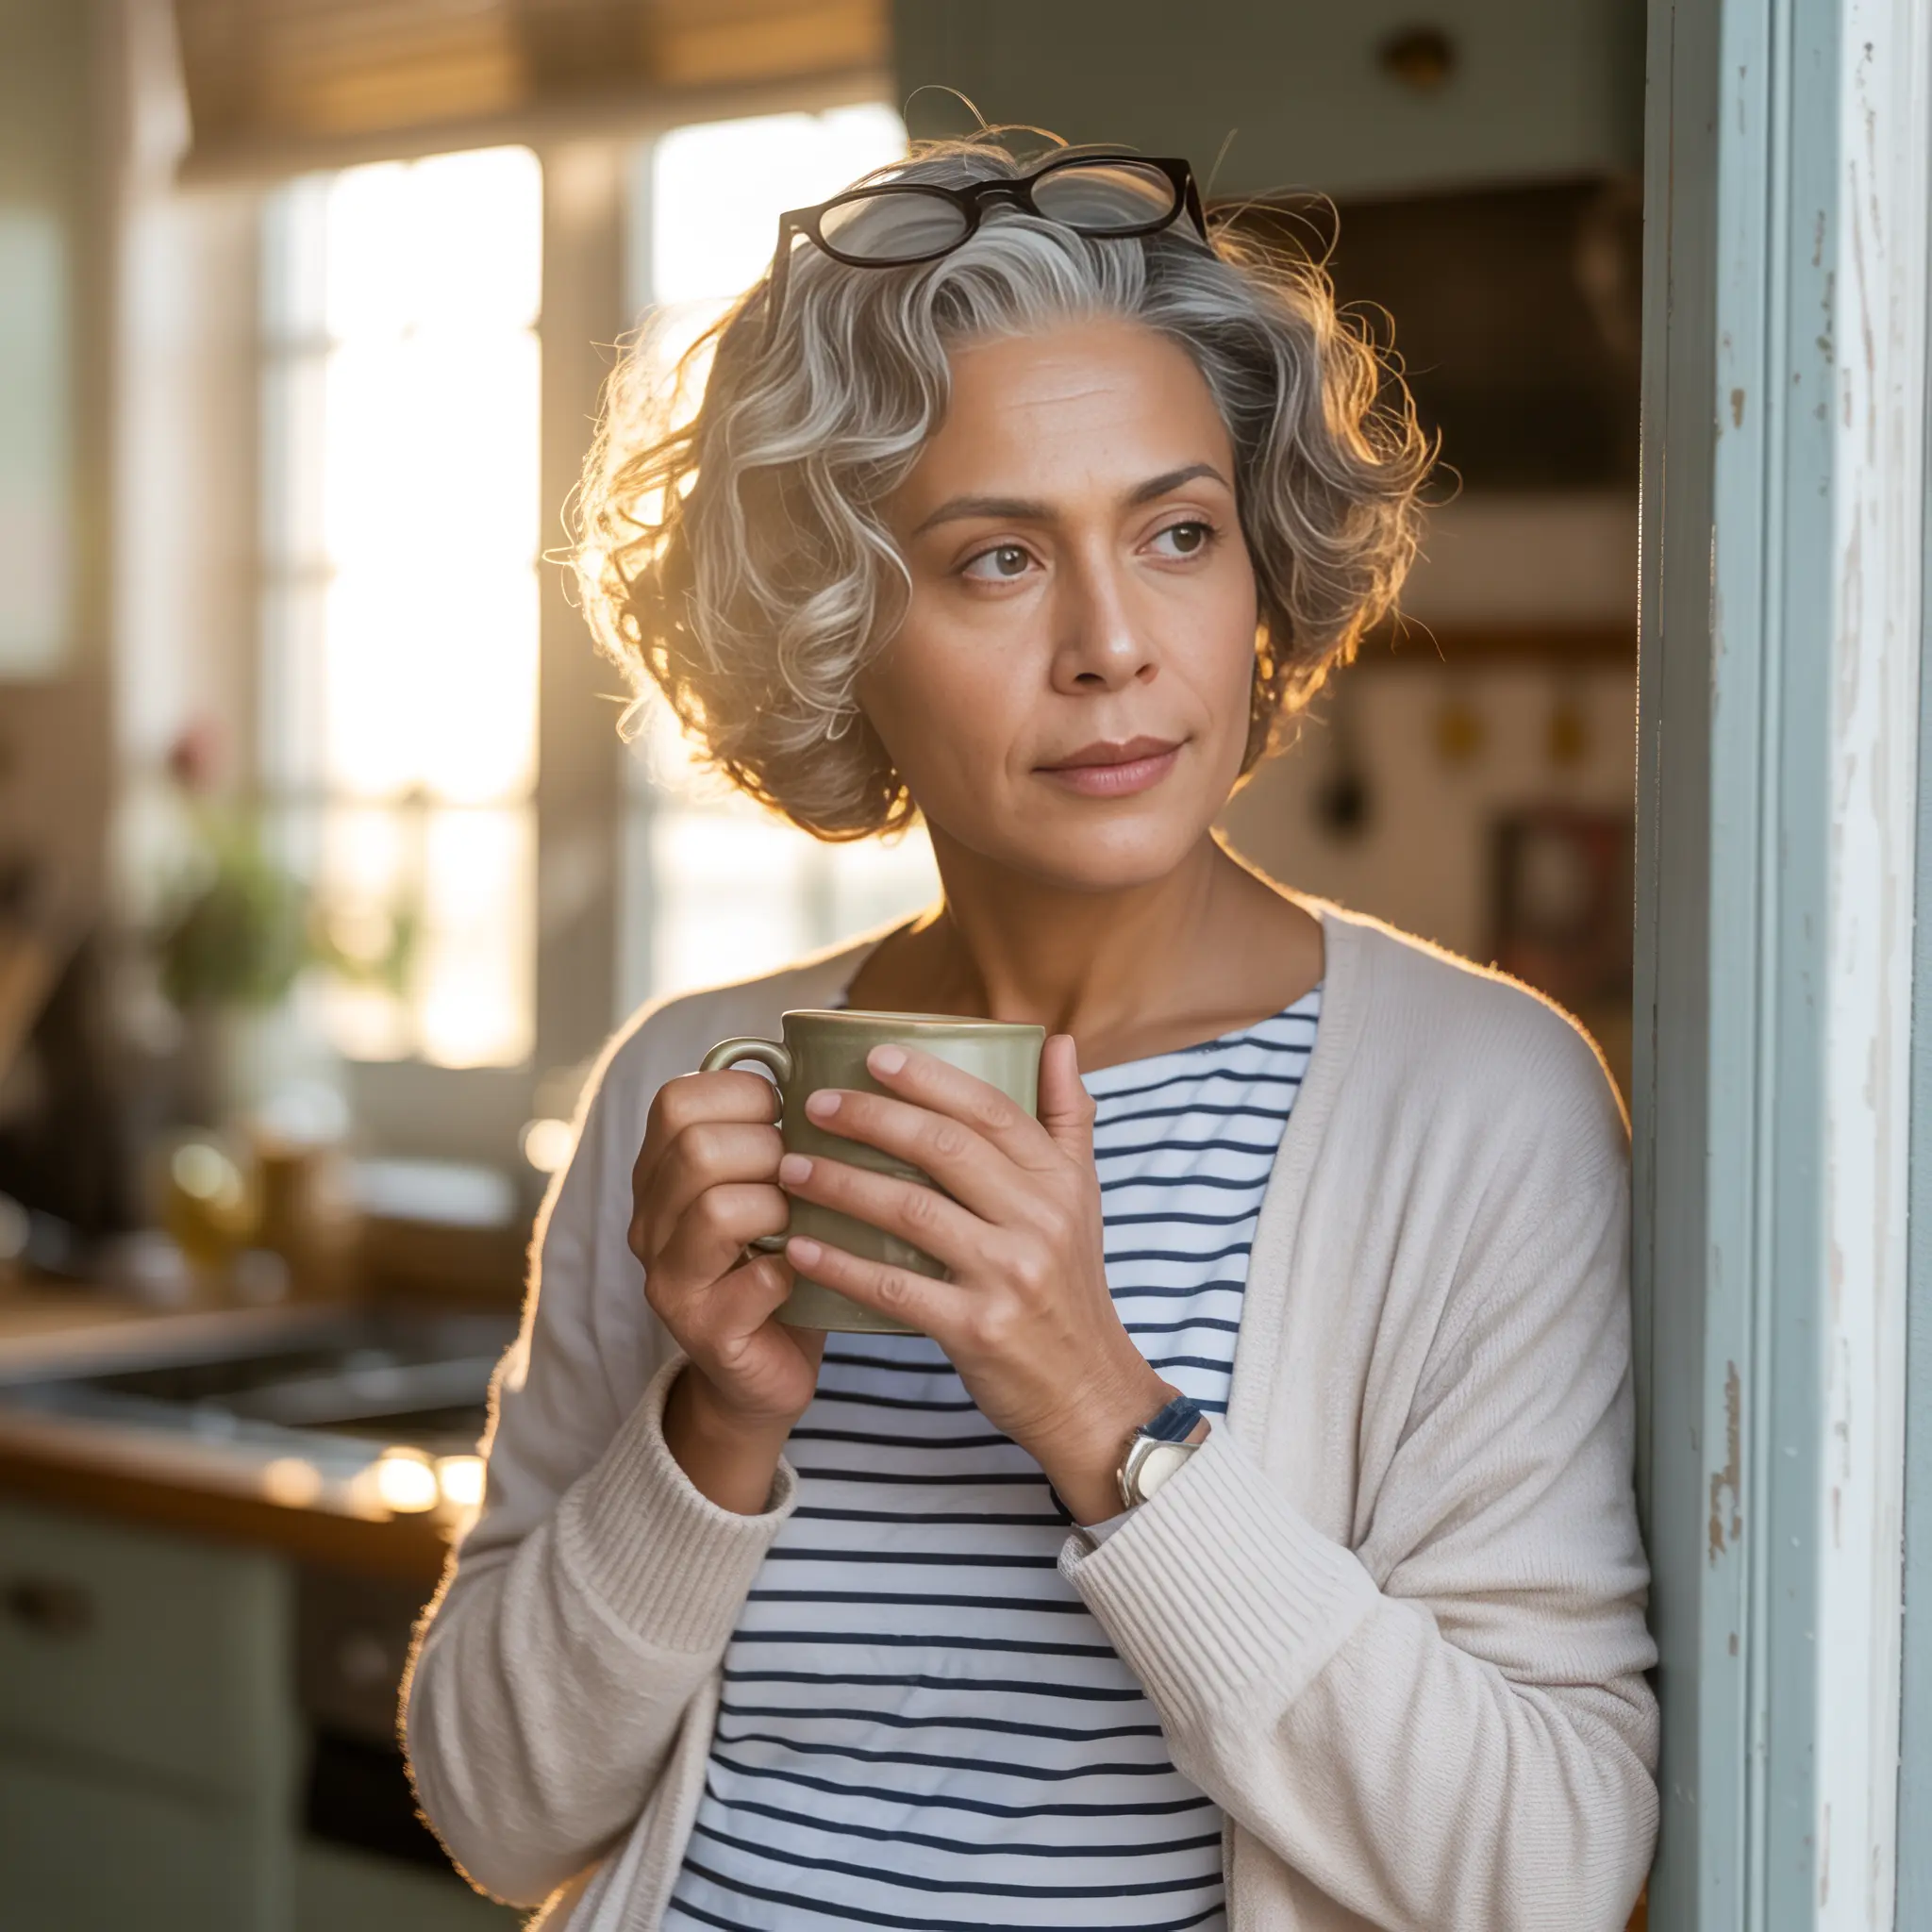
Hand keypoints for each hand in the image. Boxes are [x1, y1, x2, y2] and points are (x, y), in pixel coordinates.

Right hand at [630, 1069, 824, 1511]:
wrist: (768, 1370)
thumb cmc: (787, 1257)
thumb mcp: (775, 1182)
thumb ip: (778, 1128)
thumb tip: (824, 1059)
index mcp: (662, 1170)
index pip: (676, 1099)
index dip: (744, 1093)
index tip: (787, 1113)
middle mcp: (649, 1220)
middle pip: (696, 1147)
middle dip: (769, 1148)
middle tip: (803, 1172)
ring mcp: (668, 1278)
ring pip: (716, 1208)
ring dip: (779, 1207)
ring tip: (803, 1221)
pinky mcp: (703, 1331)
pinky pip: (750, 1284)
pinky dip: (790, 1273)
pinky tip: (803, 1275)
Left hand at [776, 1036, 1174, 1522]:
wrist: (1088, 1391)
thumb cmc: (1069, 1286)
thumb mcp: (1083, 1197)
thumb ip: (1067, 1115)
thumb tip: (1055, 1038)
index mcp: (1058, 1180)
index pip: (991, 1109)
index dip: (930, 1077)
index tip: (872, 1056)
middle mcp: (1039, 1220)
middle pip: (945, 1149)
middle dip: (872, 1119)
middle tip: (814, 1106)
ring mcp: (1009, 1274)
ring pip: (911, 1211)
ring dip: (842, 1184)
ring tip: (791, 1168)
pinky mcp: (978, 1328)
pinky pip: (895, 1287)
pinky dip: (841, 1265)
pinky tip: (799, 1248)